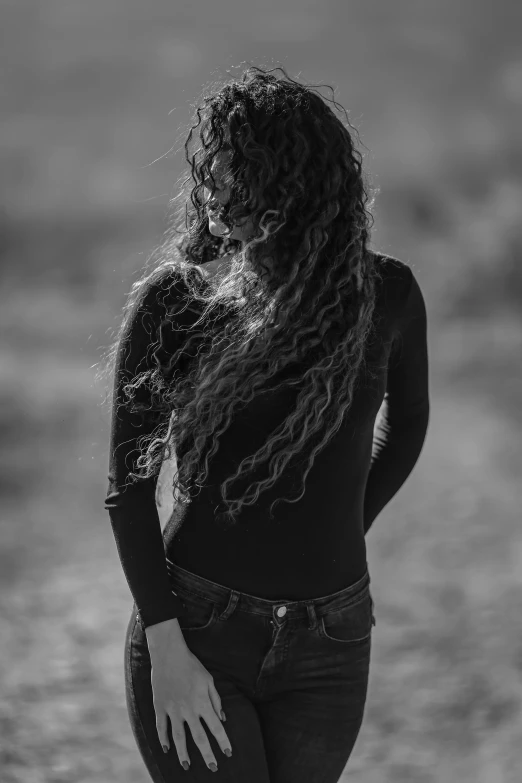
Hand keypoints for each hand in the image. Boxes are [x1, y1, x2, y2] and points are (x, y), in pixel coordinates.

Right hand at [146, 619, 231, 771]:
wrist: (169, 655)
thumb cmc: (192, 665)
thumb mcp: (209, 680)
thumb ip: (216, 700)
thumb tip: (222, 718)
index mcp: (202, 703)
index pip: (216, 727)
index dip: (223, 741)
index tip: (228, 753)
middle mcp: (188, 710)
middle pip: (199, 738)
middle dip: (207, 754)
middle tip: (213, 768)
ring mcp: (173, 710)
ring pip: (179, 737)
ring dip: (183, 753)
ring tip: (187, 766)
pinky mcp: (160, 707)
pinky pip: (162, 727)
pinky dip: (163, 739)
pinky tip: (167, 749)